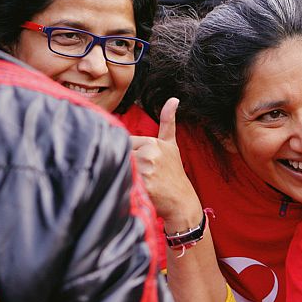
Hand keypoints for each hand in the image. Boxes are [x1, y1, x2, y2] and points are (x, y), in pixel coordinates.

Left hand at [131, 98, 202, 229]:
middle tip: (139, 175)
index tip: (141, 164)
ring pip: (120, 167)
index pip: (125, 143)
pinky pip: (122, 181)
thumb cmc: (174, 174)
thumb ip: (168, 121)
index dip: (130, 155)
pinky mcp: (142, 186)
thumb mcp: (172, 145)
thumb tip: (174, 99)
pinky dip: (124, 185)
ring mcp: (146, 170)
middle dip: (125, 164)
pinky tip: (135, 189)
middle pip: (120, 155)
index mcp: (153, 143)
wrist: (182, 202)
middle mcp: (149, 154)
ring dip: (122, 174)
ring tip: (138, 182)